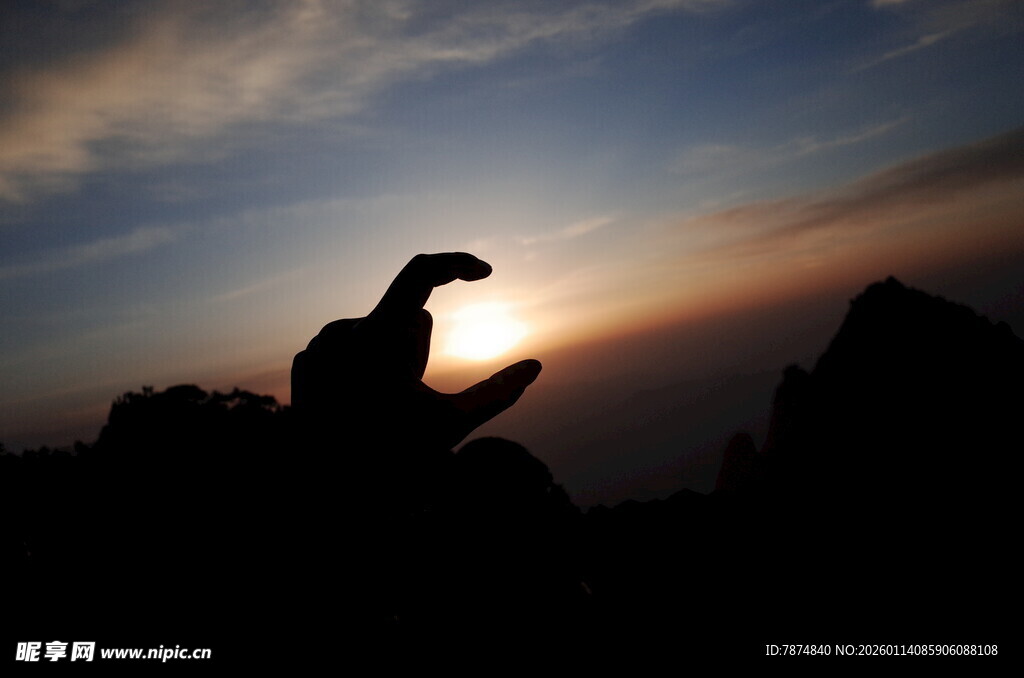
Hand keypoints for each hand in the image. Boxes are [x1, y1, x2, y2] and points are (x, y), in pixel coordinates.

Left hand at [291, 253, 541, 453]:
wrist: (328, 495)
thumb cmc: (394, 461)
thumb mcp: (453, 425)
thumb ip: (499, 392)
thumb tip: (535, 367)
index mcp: (380, 336)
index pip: (422, 272)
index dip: (458, 265)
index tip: (485, 273)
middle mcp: (344, 330)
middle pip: (406, 318)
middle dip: (420, 348)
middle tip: (413, 396)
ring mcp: (319, 345)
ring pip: (377, 333)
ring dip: (390, 358)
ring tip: (382, 407)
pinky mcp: (305, 361)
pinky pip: (347, 349)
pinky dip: (360, 371)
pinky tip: (356, 406)